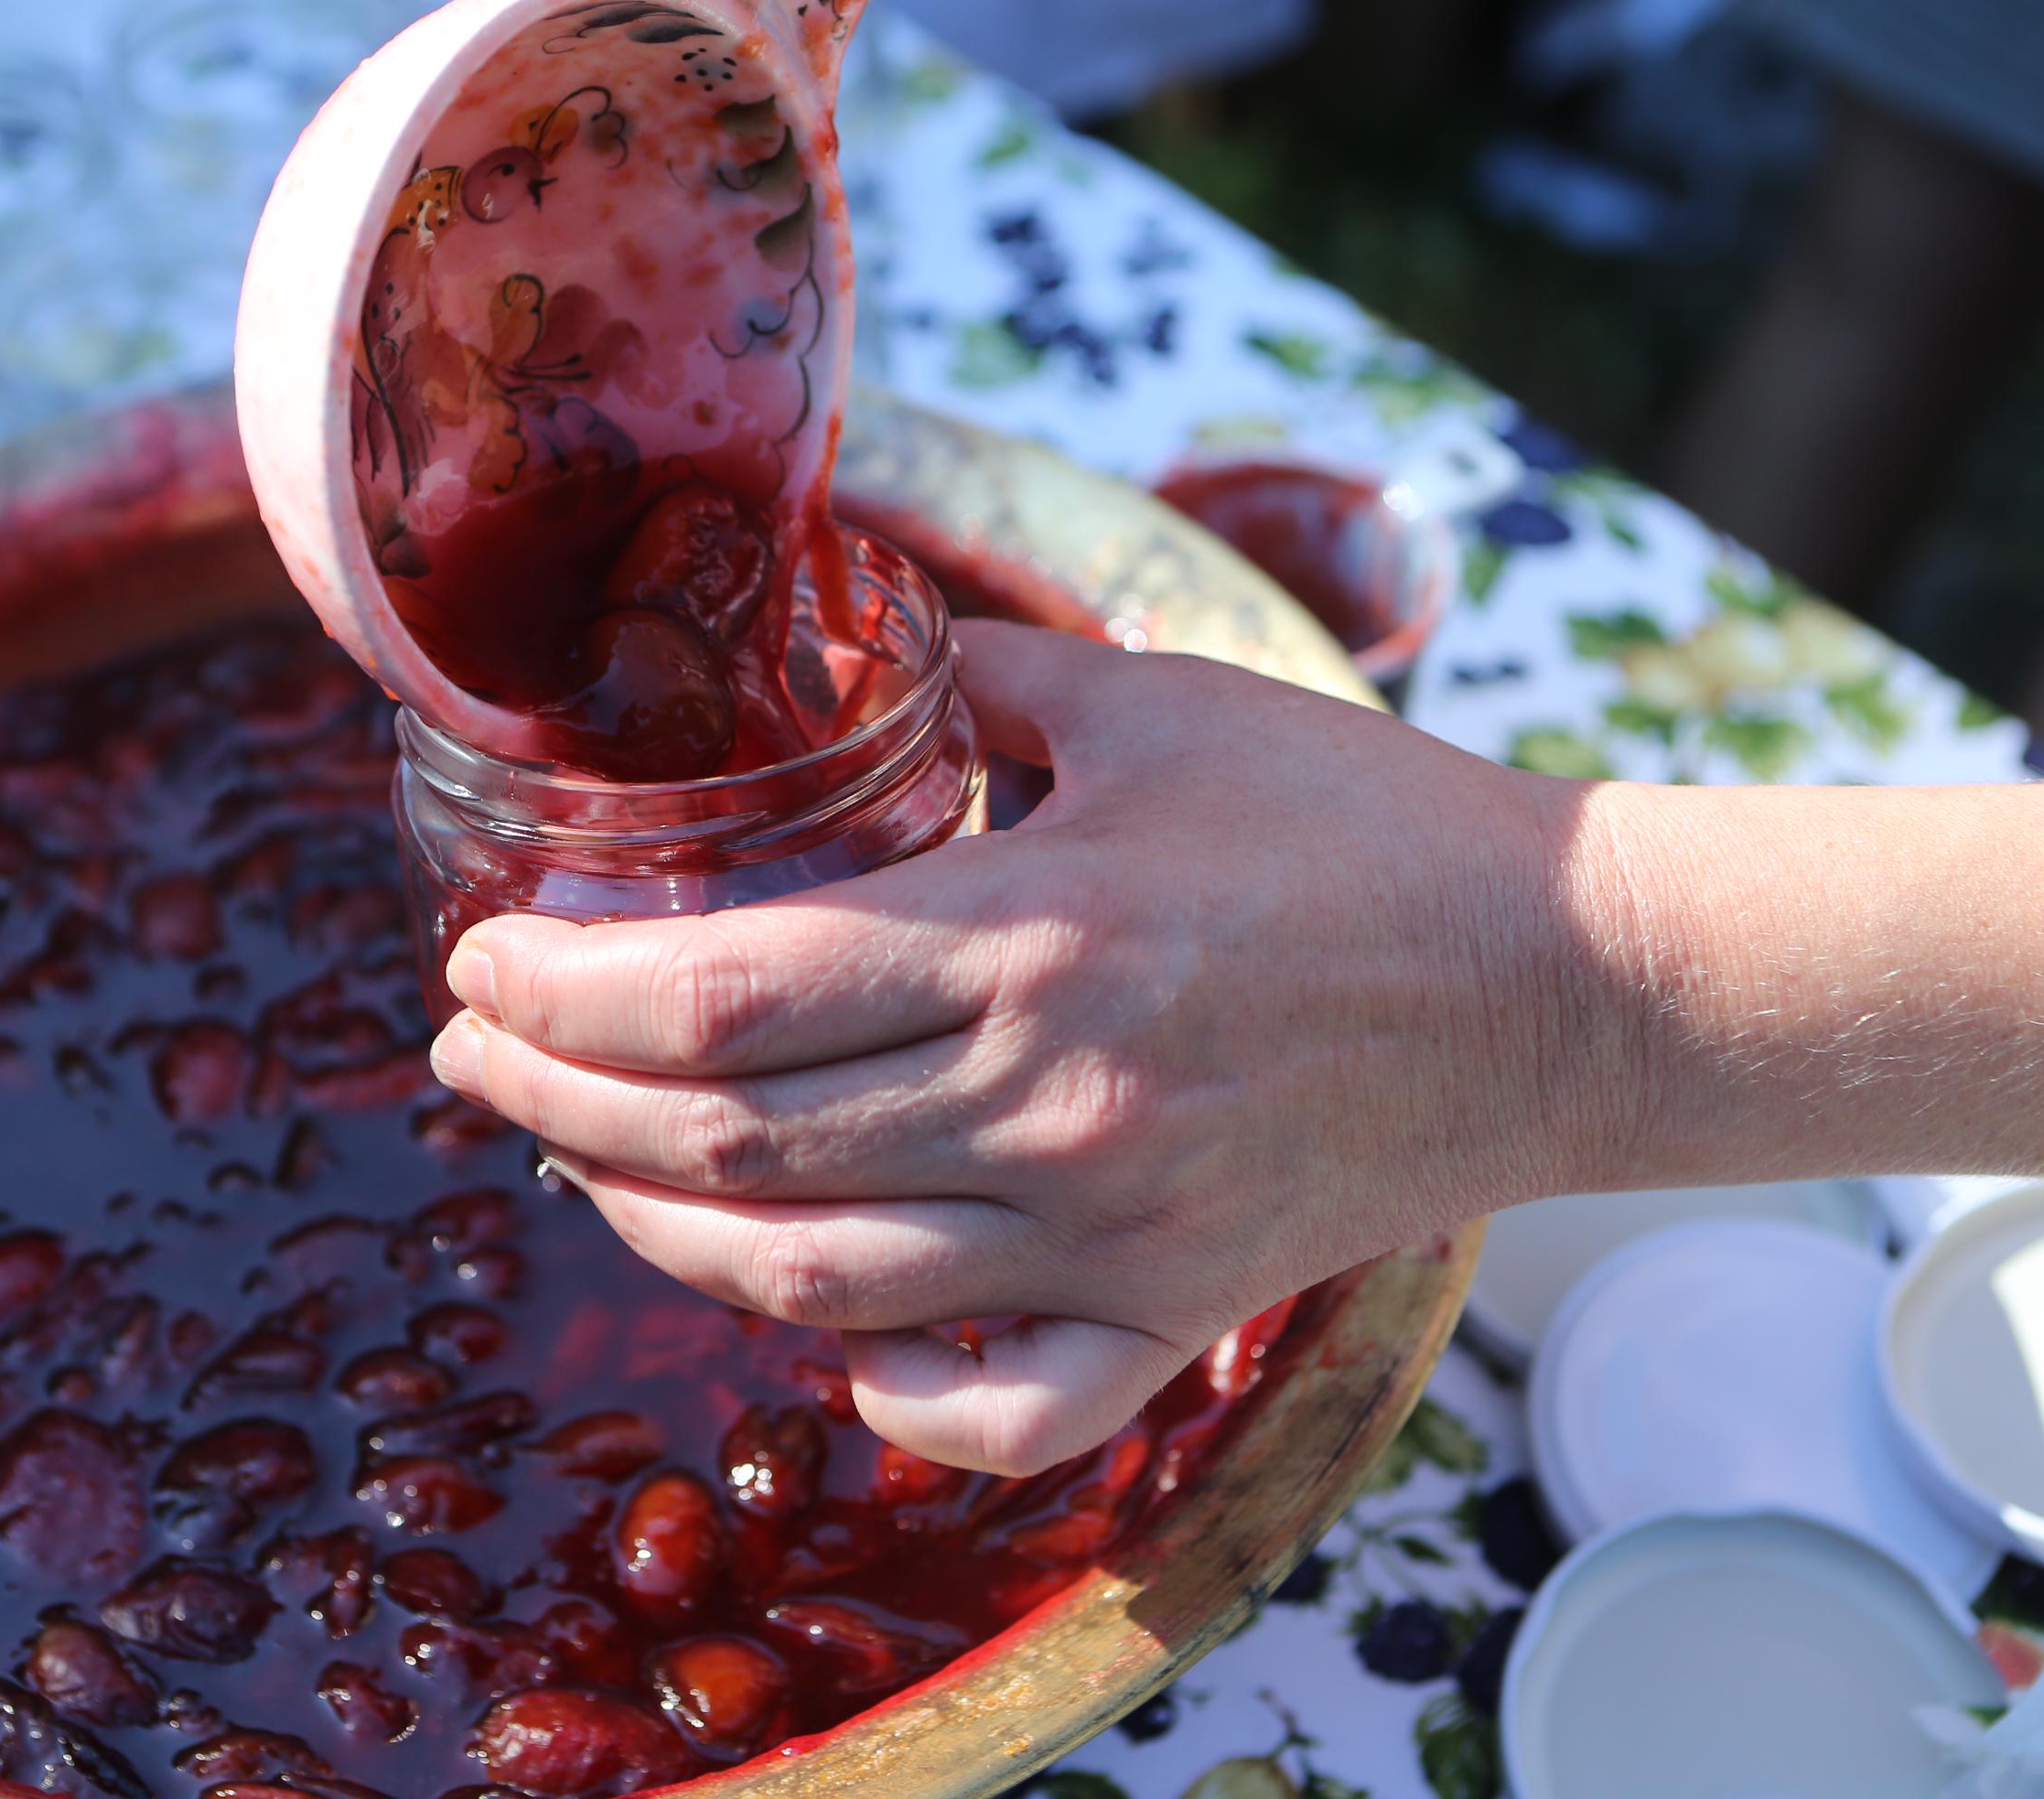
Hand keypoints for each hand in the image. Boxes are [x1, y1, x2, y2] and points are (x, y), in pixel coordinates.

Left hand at [428, 623, 1621, 1474]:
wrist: (1566, 984)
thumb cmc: (1365, 821)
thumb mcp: (1163, 701)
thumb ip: (990, 670)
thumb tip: (874, 635)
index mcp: (1031, 938)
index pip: (726, 995)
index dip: (564, 991)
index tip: (479, 961)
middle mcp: (1049, 1108)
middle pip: (727, 1152)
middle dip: (555, 1104)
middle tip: (477, 1052)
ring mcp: (1111, 1233)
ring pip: (813, 1286)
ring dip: (657, 1233)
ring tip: (580, 1160)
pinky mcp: (1176, 1310)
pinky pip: (994, 1408)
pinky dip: (882, 1387)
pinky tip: (818, 1330)